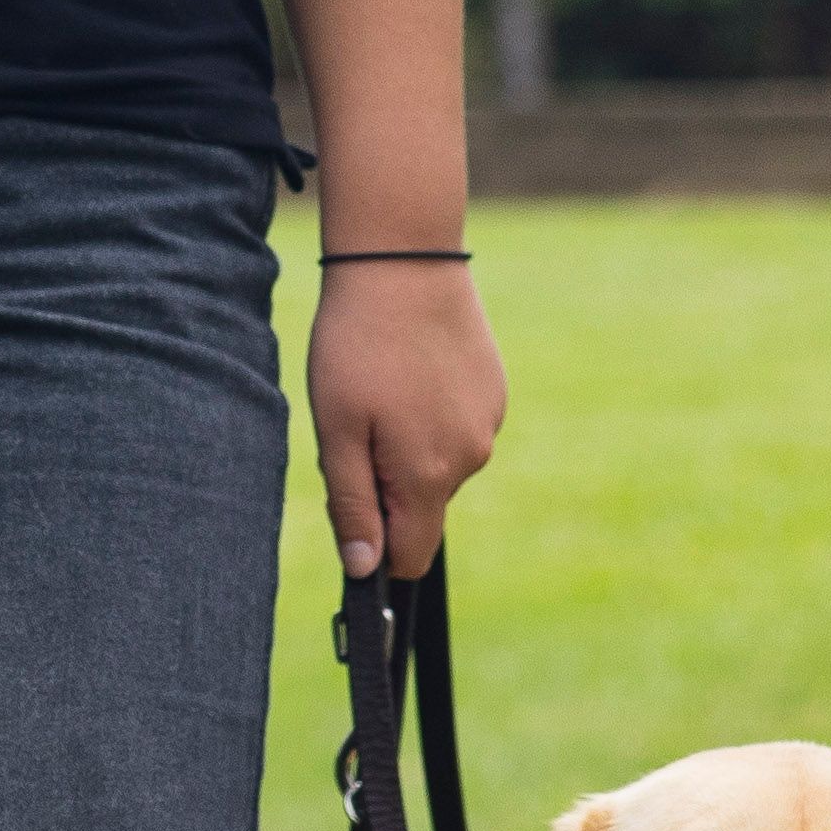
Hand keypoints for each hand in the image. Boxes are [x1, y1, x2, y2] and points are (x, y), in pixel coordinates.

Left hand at [312, 257, 505, 577]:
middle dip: (383, 484)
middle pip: (420, 507)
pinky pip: (456, 427)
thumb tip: (364, 567)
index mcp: (431, 475)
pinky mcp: (494, 392)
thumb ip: (352, 503)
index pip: (410, 556)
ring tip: (380, 388)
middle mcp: (471, 458)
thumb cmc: (357, 347)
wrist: (404, 263)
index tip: (347, 501)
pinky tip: (409, 370)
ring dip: (405, 446)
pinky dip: (429, 414)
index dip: (375, 545)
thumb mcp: (336, 429)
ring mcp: (489, 423)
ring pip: (437, 465)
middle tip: (353, 422)